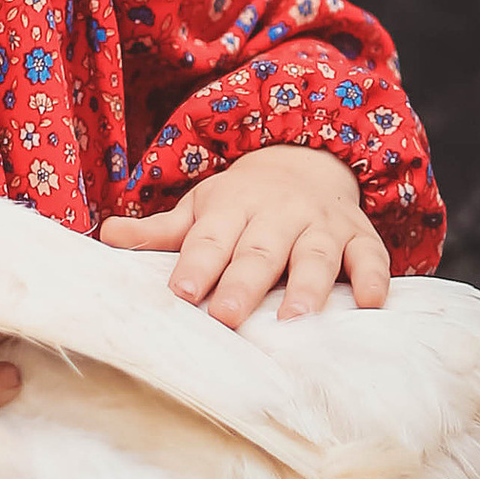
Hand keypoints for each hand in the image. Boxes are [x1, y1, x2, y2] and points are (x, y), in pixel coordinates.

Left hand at [98, 146, 389, 326]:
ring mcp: (322, 225)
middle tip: (227, 318)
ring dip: (307, 288)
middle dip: (243, 284)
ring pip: (316, 256)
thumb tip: (105, 236)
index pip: (211, 238)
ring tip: (294, 320)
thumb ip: (159, 230)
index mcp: (234, 206)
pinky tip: (370, 305)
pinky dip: (374, 280)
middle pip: (260, 251)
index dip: (196, 265)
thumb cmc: (243, 200)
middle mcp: (279, 214)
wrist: (307, 159)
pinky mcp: (360, 236)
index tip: (179, 294)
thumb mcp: (201, 207)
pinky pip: (371, 257)